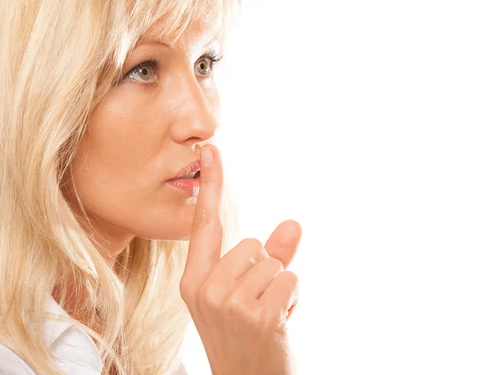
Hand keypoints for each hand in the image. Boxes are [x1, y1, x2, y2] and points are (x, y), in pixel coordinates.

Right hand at [180, 144, 301, 374]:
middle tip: (257, 305)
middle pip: (252, 245)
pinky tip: (278, 323)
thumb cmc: (247, 337)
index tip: (210, 148)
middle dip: (264, 271)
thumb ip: (269, 257)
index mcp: (194, 281)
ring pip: (272, 262)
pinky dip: (292, 298)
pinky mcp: (256, 314)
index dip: (210, 185)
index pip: (203, 224)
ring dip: (279, 287)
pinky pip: (289, 278)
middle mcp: (204, 289)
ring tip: (266, 316)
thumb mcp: (245, 295)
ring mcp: (227, 302)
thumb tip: (293, 223)